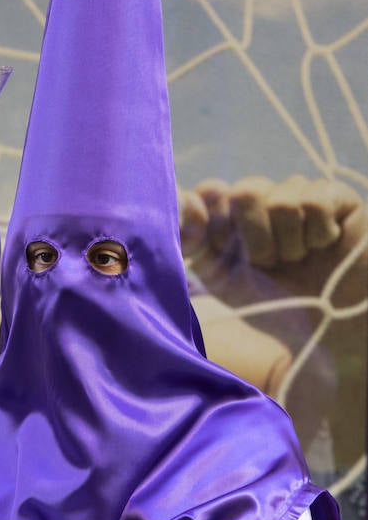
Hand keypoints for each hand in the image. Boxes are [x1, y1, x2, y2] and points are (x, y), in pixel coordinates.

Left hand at [180, 175, 365, 305]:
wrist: (327, 328)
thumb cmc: (275, 306)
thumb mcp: (222, 279)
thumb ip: (193, 242)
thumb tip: (183, 199)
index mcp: (232, 217)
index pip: (211, 192)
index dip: (213, 218)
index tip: (217, 246)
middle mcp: (263, 201)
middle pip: (245, 192)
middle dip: (256, 239)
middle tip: (270, 263)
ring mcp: (299, 195)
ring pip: (281, 201)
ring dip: (289, 244)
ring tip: (299, 260)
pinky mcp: (336, 197)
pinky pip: (315, 201)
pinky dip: (318, 234)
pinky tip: (325, 246)